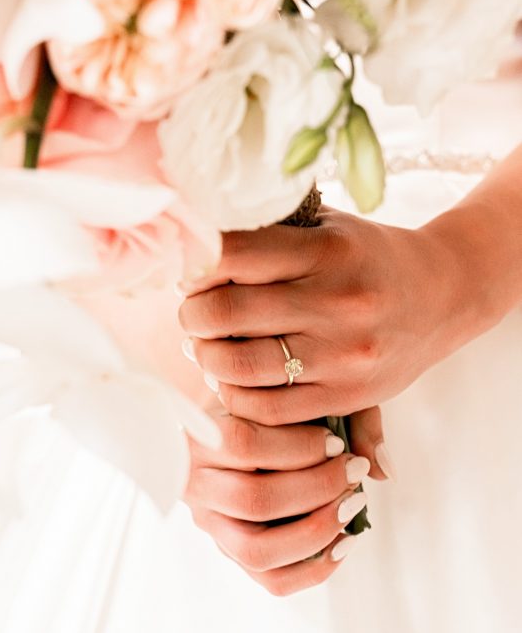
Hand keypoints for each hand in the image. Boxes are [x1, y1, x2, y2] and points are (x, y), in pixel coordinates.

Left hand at [179, 206, 486, 423]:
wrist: (443, 294)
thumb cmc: (367, 254)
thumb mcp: (327, 224)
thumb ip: (268, 230)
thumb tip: (191, 237)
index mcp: (326, 249)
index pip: (232, 254)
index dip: (195, 263)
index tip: (189, 267)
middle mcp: (336, 301)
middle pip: (226, 312)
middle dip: (192, 313)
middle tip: (192, 309)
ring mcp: (342, 354)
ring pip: (239, 366)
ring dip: (207, 356)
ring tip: (208, 344)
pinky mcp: (346, 395)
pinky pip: (267, 408)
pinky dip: (236, 395)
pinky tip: (235, 376)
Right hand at [183, 405, 384, 595]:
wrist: (232, 422)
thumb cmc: (269, 404)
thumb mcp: (296, 394)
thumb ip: (344, 416)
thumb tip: (383, 467)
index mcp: (199, 435)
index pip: (241, 443)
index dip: (296, 446)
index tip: (335, 442)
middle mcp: (196, 485)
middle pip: (253, 499)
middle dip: (316, 488)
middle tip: (353, 471)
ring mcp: (212, 526)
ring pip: (257, 550)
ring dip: (316, 530)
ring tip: (353, 504)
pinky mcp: (233, 554)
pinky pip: (272, 581)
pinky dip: (315, 568)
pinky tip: (345, 540)